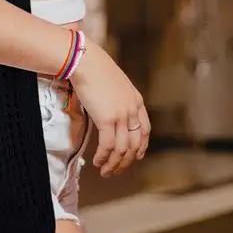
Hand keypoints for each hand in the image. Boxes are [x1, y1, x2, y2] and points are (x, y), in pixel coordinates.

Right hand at [70, 41, 150, 176]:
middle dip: (126, 161)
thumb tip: (109, 109)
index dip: (141, 147)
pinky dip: (103, 157)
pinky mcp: (107, 119)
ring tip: (105, 171)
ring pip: (122, 149)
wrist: (86, 61)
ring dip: (114, 164)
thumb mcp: (115, 84)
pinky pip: (108, 145)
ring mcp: (121, 115)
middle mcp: (132, 110)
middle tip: (116, 170)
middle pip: (135, 144)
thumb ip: (118, 99)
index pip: (145, 130)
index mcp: (137, 101)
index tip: (136, 157)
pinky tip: (97, 161)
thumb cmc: (95, 68)